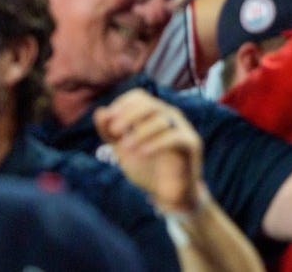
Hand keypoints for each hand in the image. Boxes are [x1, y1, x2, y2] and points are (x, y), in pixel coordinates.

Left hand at [94, 90, 204, 213]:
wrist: (169, 194)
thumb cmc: (148, 169)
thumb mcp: (123, 150)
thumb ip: (110, 133)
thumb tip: (100, 111)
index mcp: (154, 114)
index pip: (139, 96)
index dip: (121, 104)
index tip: (108, 122)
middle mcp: (170, 116)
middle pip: (149, 104)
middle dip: (128, 115)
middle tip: (114, 131)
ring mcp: (183, 128)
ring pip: (161, 119)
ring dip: (139, 132)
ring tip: (125, 147)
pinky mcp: (191, 144)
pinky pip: (174, 137)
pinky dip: (156, 143)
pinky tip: (142, 153)